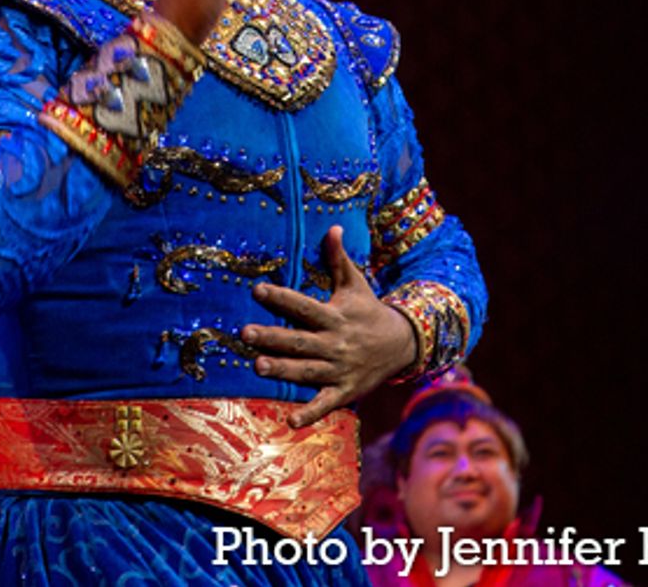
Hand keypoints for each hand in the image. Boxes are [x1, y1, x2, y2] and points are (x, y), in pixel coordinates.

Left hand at [242, 226, 417, 426]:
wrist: (402, 344)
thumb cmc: (368, 310)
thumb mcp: (356, 284)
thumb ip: (338, 259)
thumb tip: (332, 227)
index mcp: (335, 316)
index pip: (304, 305)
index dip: (282, 297)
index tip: (258, 289)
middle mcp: (335, 343)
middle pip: (300, 340)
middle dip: (273, 337)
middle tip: (245, 333)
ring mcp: (340, 369)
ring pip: (307, 371)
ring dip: (283, 370)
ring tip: (257, 367)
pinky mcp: (345, 391)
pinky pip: (326, 403)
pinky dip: (310, 413)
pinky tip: (289, 421)